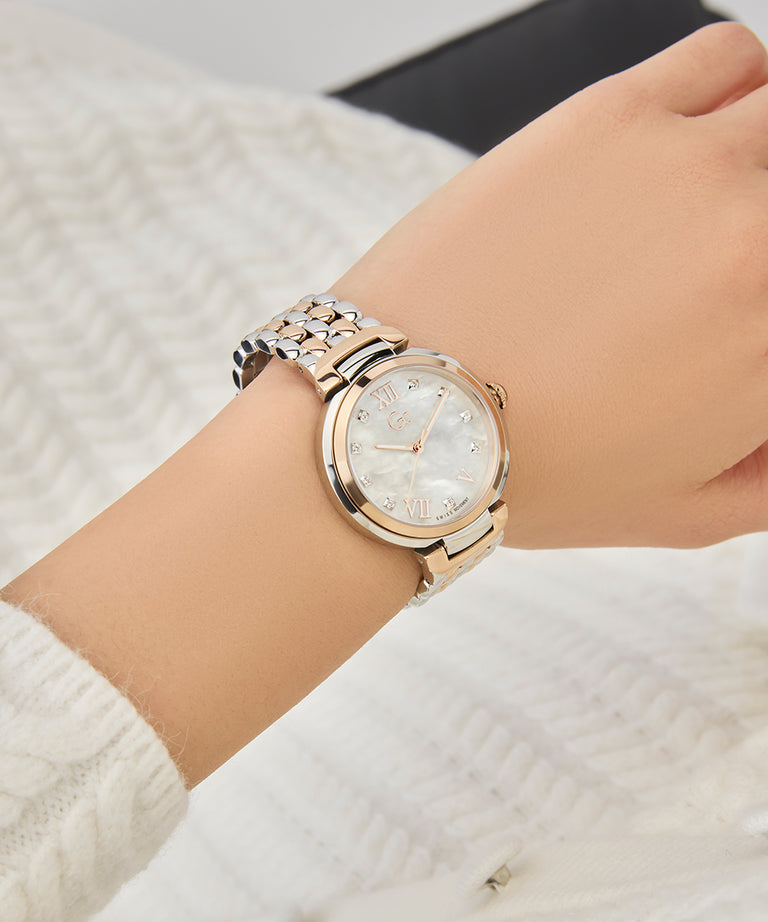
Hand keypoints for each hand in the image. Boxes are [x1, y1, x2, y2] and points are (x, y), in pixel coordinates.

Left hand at [331, 23, 767, 550]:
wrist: (406, 420)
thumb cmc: (537, 474)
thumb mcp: (689, 511)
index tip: (755, 309)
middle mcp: (759, 241)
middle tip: (740, 266)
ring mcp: (689, 164)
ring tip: (731, 200)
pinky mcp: (609, 116)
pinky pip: (726, 57)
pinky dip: (742, 85)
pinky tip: (705, 134)